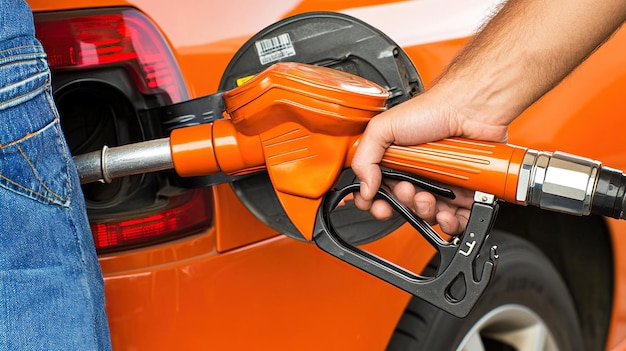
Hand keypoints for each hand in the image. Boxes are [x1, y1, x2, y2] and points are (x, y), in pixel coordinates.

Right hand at [351, 88, 507, 234]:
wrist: (471, 109)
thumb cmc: (433, 111)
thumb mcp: (384, 128)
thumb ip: (364, 157)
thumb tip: (363, 188)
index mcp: (394, 162)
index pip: (377, 192)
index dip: (375, 203)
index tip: (377, 205)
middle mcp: (416, 174)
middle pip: (403, 207)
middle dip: (403, 205)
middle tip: (408, 190)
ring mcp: (440, 184)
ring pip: (428, 215)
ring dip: (426, 213)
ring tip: (430, 197)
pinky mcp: (464, 192)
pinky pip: (457, 219)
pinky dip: (452, 223)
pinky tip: (449, 213)